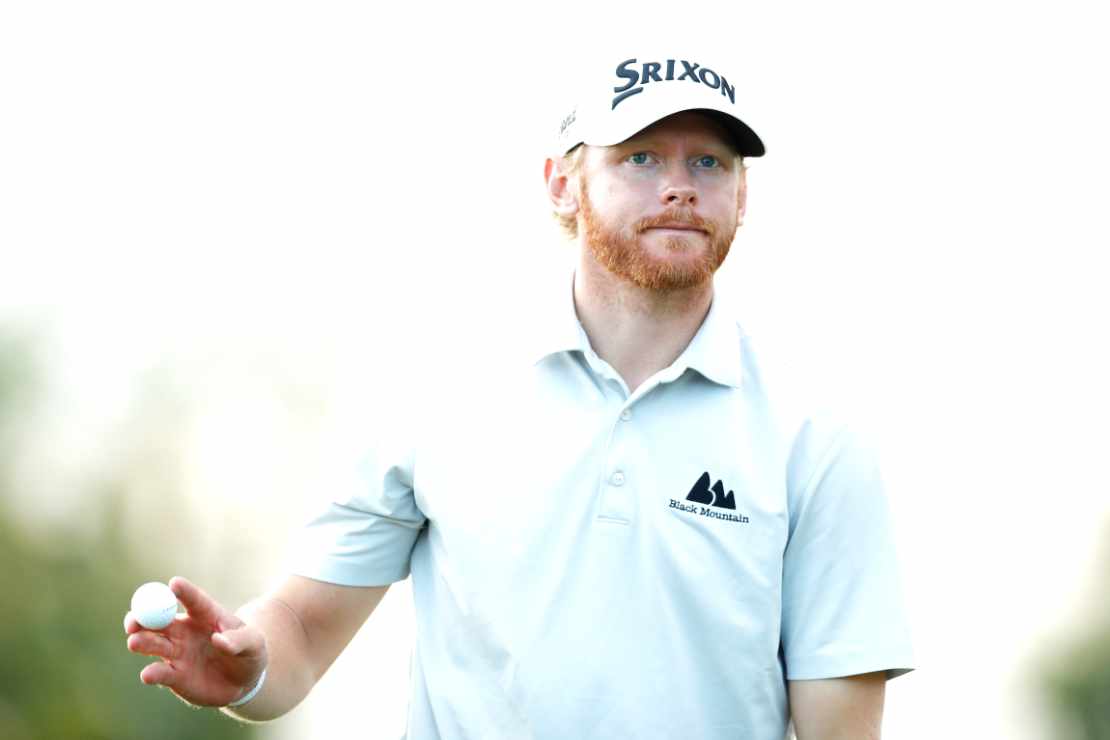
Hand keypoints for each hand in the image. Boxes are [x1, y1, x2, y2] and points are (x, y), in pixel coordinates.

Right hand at [125, 576, 267, 707]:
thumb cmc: (248, 653)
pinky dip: (151, 673)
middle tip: (134, 620)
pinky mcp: (173, 676)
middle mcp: (184, 630)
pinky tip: (149, 674)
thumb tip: (220, 639)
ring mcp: (175, 652)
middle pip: (157, 618)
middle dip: (142, 616)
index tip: (174, 583)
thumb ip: (239, 640)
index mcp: (205, 615)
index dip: (183, 591)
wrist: (243, 683)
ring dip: (141, 641)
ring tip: (135, 642)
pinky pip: (158, 673)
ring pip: (150, 643)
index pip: (193, 599)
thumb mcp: (254, 644)